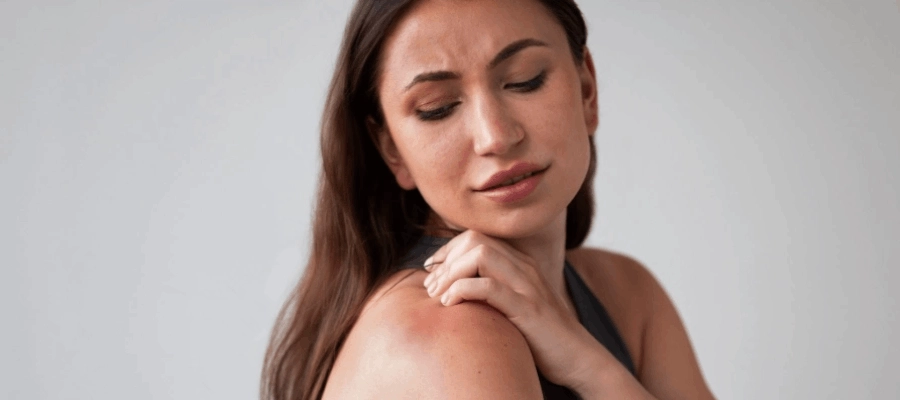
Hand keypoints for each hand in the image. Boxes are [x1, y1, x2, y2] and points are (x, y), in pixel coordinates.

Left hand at [421, 230, 612, 388]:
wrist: (579, 357)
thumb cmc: (540, 335)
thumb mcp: (512, 304)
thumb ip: (490, 289)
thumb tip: (450, 287)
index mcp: (519, 263)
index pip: (474, 236)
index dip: (446, 251)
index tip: (432, 273)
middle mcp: (523, 267)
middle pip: (474, 240)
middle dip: (445, 260)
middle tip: (431, 287)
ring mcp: (527, 286)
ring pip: (480, 256)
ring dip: (450, 274)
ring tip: (438, 296)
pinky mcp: (528, 309)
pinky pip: (489, 287)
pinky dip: (462, 291)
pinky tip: (450, 305)